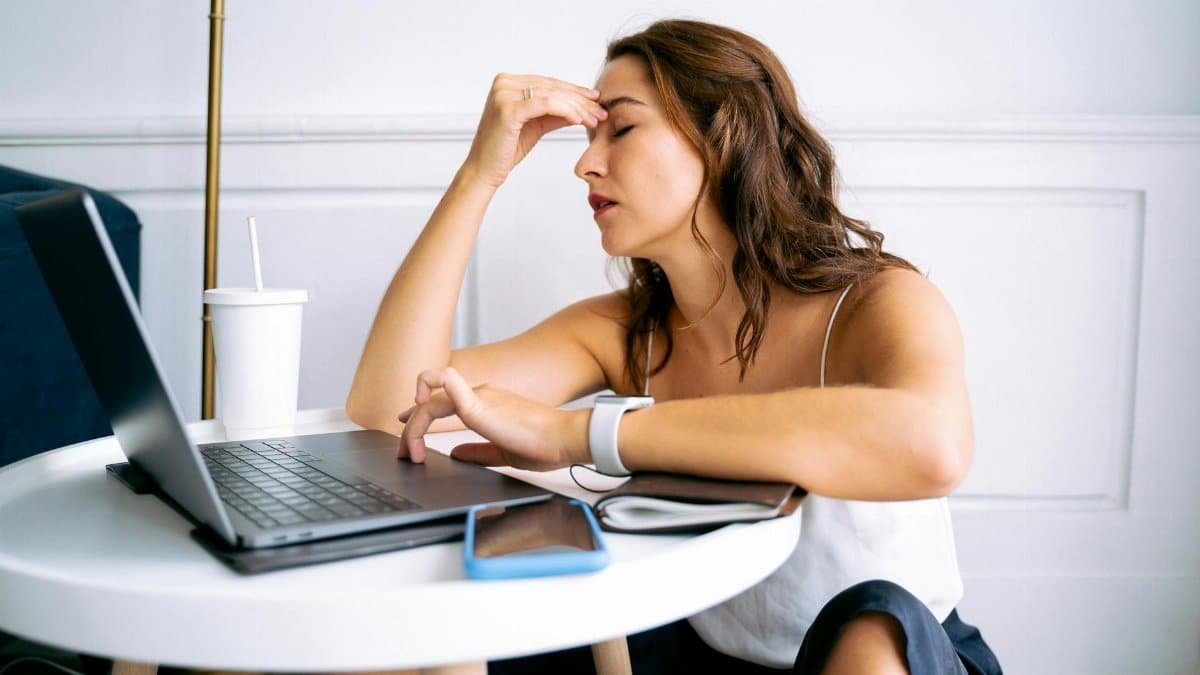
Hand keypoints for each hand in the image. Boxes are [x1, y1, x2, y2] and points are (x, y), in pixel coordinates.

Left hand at [396, 367, 589, 470]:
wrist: (565, 438)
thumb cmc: (545, 444)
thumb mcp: (503, 451)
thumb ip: (478, 451)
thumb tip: (457, 454)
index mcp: (487, 403)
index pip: (443, 400)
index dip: (419, 414)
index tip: (406, 427)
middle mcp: (480, 394)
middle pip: (431, 403)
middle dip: (410, 428)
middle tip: (404, 453)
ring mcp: (479, 397)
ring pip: (430, 401)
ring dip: (413, 426)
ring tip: (409, 452)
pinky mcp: (479, 405)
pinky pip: (445, 385)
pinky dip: (423, 404)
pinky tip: (413, 427)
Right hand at [461, 73, 607, 188]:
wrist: (484, 170)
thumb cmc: (506, 149)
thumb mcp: (536, 125)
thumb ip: (555, 112)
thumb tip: (583, 106)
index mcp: (508, 82)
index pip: (549, 84)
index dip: (574, 91)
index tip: (596, 101)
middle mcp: (504, 83)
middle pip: (552, 88)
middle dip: (580, 100)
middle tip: (601, 111)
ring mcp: (504, 93)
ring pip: (552, 95)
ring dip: (577, 107)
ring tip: (594, 119)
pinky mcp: (508, 108)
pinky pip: (545, 105)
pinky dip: (566, 111)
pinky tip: (579, 120)